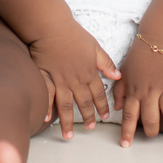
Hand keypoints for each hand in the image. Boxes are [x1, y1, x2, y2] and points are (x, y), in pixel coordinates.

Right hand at [28, 22, 120, 139]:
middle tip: (90, 129)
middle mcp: (75, 79)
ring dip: (68, 121)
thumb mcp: (95, 47)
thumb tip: (117, 76)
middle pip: (83, 102)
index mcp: (89, 72)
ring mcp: (60, 80)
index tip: (105, 117)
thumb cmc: (73, 35)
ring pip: (66, 104)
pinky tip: (47, 120)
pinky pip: (47, 96)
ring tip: (69, 135)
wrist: (52, 27)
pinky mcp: (45, 77)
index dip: (102, 106)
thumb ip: (105, 63)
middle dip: (88, 117)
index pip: (98, 93)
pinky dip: (47, 108)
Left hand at [113, 35, 162, 146]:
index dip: (127, 133)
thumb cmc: (141, 54)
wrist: (160, 38)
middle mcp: (148, 92)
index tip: (126, 144)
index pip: (129, 116)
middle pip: (150, 121)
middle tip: (151, 134)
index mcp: (134, 90)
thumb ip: (120, 90)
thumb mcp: (125, 71)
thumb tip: (119, 108)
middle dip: (150, 132)